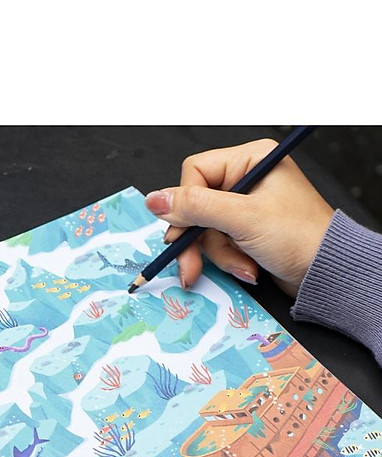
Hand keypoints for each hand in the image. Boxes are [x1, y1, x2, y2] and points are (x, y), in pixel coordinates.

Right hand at [145, 138, 334, 296]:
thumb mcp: (242, 219)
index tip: (179, 234)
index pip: (195, 173)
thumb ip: (195, 207)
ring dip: (218, 255)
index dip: (185, 205)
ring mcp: (245, 206)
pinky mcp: (245, 230)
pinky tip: (247, 268)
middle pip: (196, 206)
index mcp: (250, 160)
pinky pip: (218, 243)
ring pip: (204, 230)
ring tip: (242, 266)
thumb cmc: (300, 238)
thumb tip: (154, 200)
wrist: (327, 272)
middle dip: (198, 240)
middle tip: (191, 266)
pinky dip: (228, 260)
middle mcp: (246, 179)